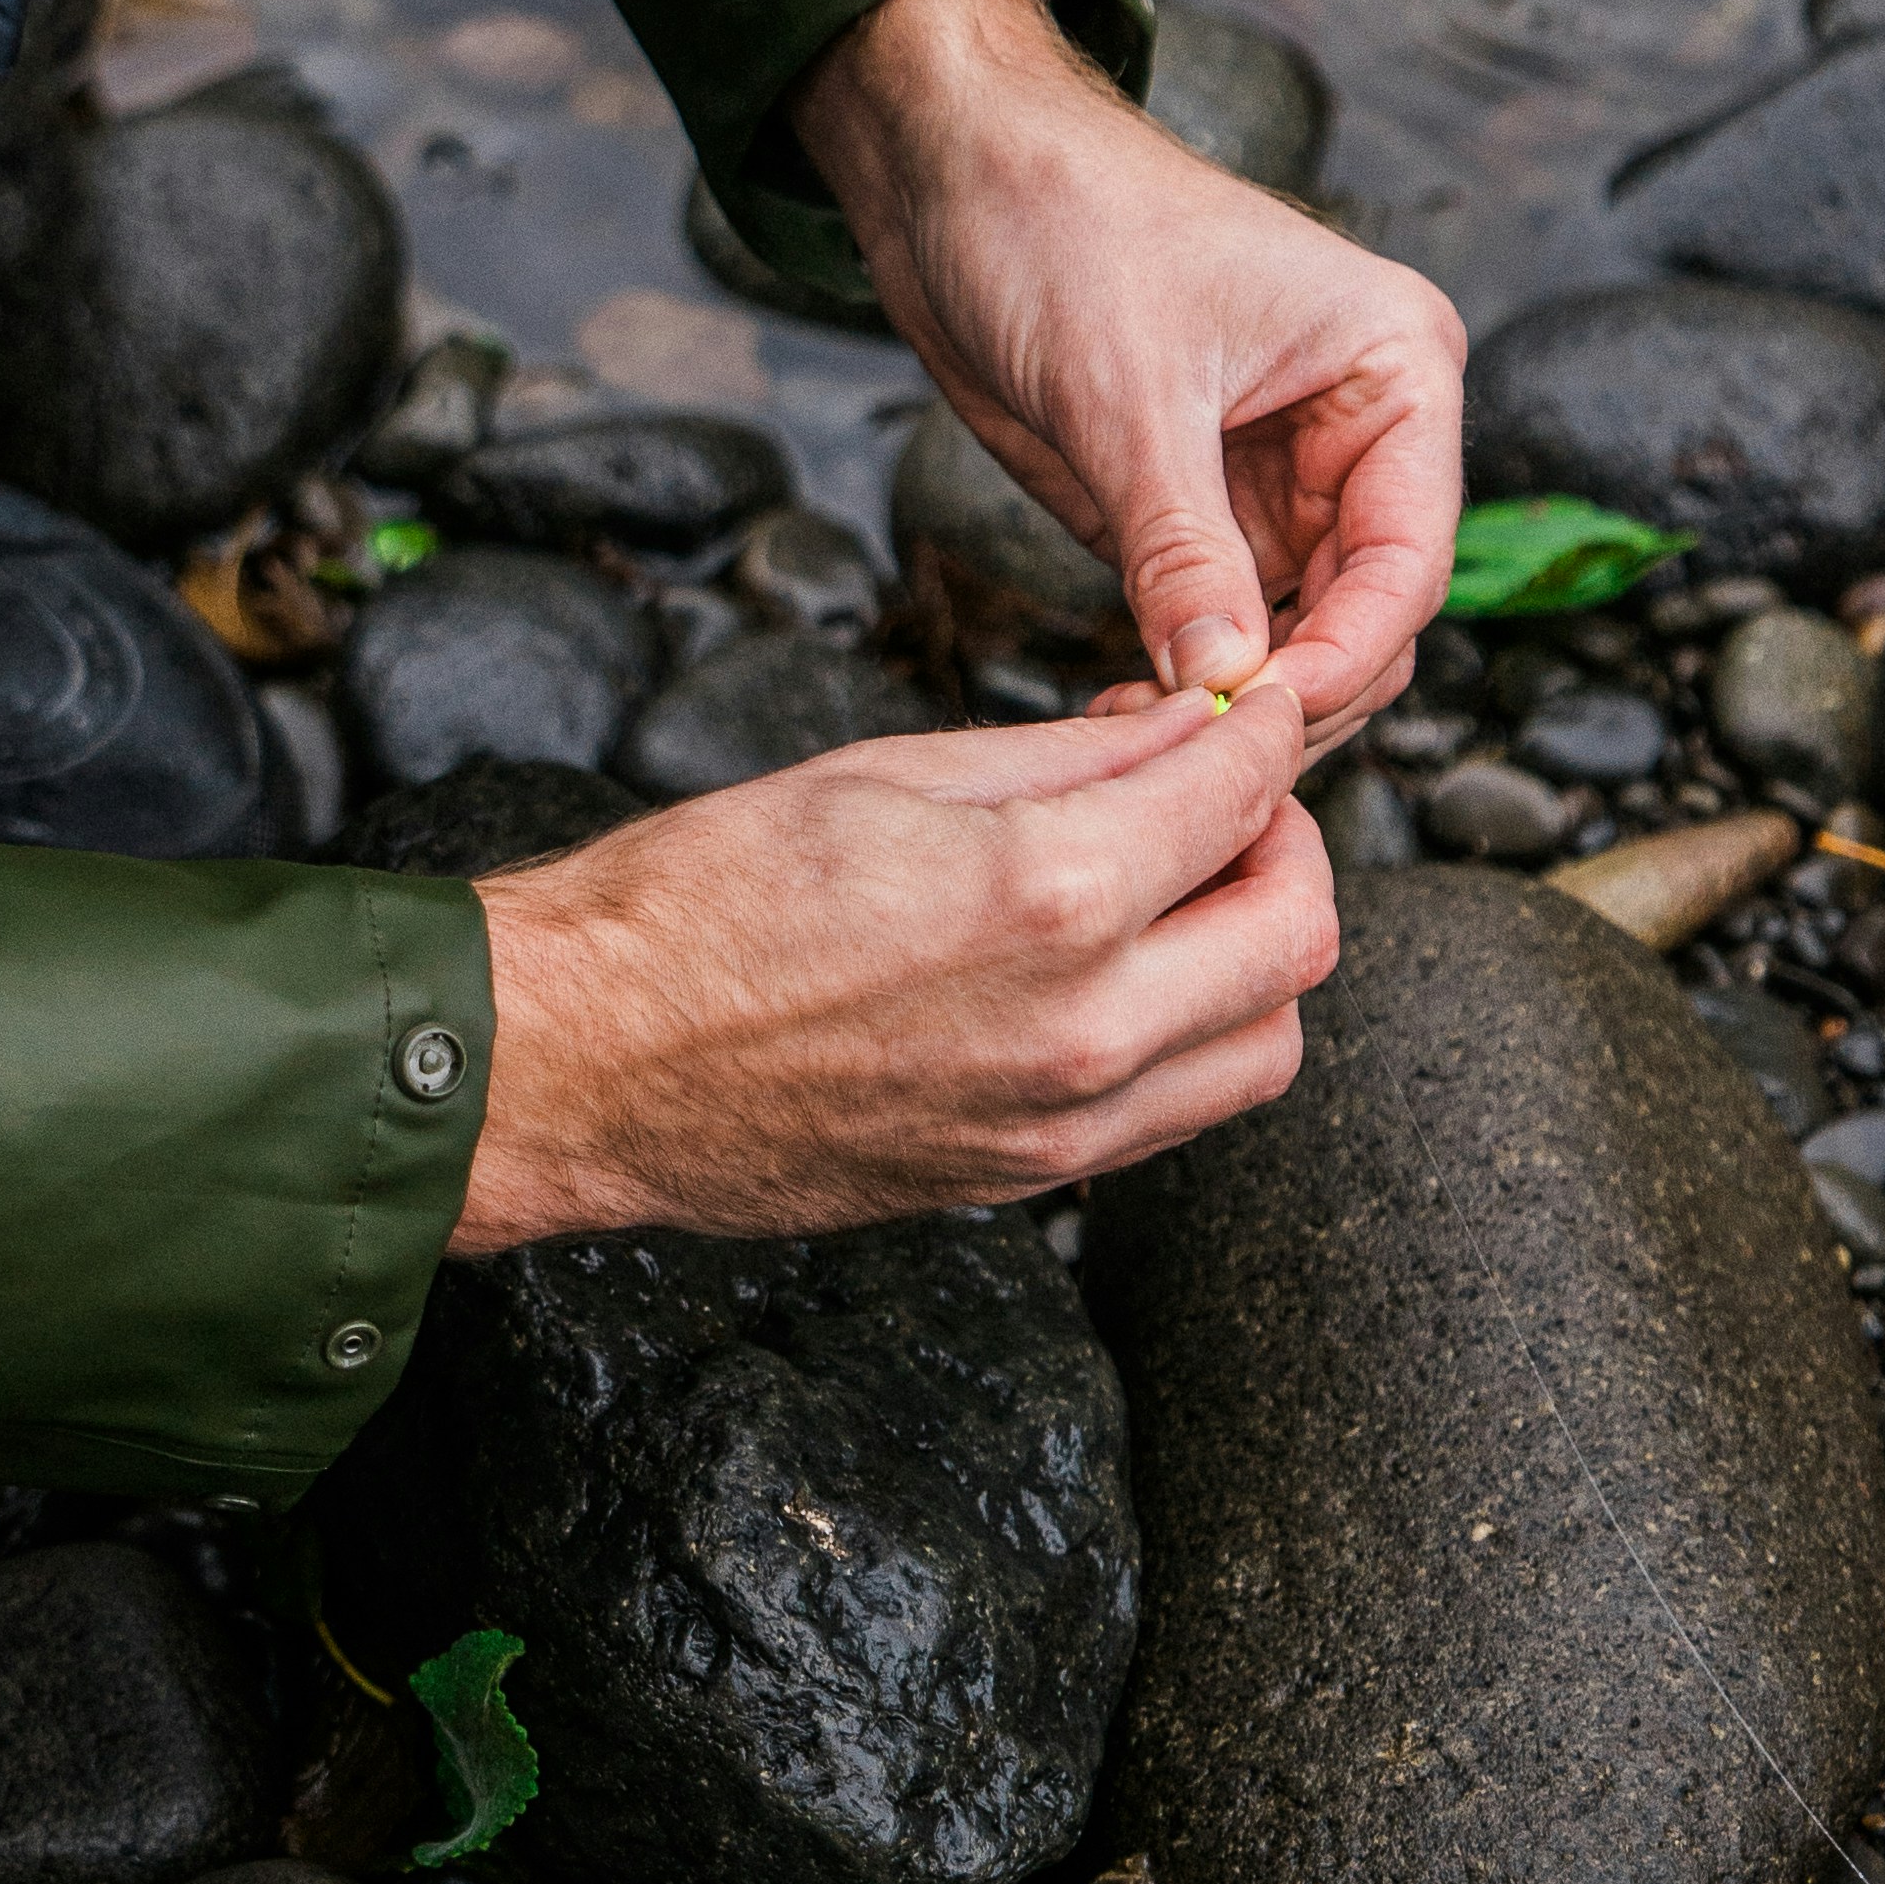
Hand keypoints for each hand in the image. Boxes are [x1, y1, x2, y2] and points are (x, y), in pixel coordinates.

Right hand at [461, 681, 1332, 1249]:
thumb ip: (1072, 756)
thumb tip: (1188, 725)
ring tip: (1182, 888)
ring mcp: (1063, 1127)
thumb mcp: (894, 772)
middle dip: (1285, 838)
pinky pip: (1180, 1109)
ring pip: (1266, 1044)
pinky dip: (1193, 1031)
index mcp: (1053, 896)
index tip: (1254, 700)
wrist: (586, 1062)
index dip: (1265, 725)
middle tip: (1227, 793)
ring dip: (1255, 953)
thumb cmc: (702, 898)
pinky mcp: (1029, 1183)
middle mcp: (1085, 1027)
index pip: (1243, 793)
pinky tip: (1121, 968)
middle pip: (1297, 933)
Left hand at [795, 0, 1465, 744]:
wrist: (954, 173)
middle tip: (1193, 756)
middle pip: (1371, 616)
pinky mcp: (1207, 509)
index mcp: (1396, 368)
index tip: (1258, 723)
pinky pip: (1226, 624)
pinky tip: (1122, 712)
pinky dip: (1186, 678)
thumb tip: (1224, 687)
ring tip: (1144, 742)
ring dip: (1236, 700)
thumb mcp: (1126, 394)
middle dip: (1293, 693)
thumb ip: (1182, 550)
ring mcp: (1285, 477)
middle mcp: (1361, 429)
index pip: (1410, 558)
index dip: (1346, 654)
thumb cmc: (1062, 221)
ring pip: (1301, 636)